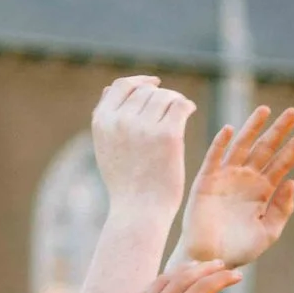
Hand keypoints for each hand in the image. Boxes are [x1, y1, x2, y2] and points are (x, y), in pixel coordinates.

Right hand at [92, 75, 195, 215]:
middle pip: (145, 91)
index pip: (121, 86)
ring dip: (175, 100)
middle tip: (172, 106)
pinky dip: (186, 105)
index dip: (139, 81)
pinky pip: (180, 106)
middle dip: (160, 96)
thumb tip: (110, 88)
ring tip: (181, 110)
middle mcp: (121, 121)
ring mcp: (143, 127)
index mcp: (103, 122)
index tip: (154, 84)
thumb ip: (107, 118)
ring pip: (164, 96)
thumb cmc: (126, 184)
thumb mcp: (105, 147)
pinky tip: (190, 110)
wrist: (139, 211)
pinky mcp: (167, 135)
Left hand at [96, 259, 240, 292]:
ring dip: (183, 270)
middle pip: (182, 278)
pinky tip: (169, 283)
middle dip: (204, 268)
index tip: (237, 276)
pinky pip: (148, 291)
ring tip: (197, 266)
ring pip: (163, 280)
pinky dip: (164, 281)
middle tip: (221, 264)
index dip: (221, 280)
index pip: (201, 289)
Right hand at [177, 106, 293, 267]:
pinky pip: (213, 158)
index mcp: (263, 191)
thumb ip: (281, 209)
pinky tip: (230, 130)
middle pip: (265, 149)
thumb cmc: (239, 250)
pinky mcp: (206, 181)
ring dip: (252, 128)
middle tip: (293, 112)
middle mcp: (246, 180)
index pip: (281, 164)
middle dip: (278, 130)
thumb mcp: (268, 233)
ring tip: (265, 110)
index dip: (293, 149)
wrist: (211, 259)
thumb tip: (293, 181)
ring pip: (241, 146)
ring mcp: (226, 178)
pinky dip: (220, 144)